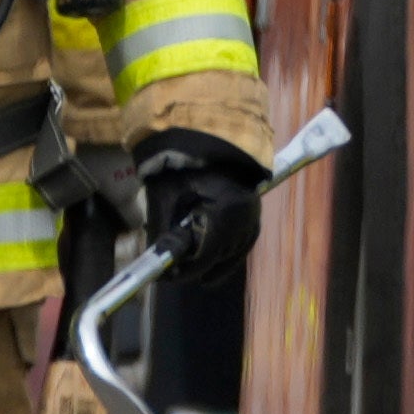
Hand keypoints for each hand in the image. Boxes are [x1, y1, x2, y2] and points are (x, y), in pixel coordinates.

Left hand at [135, 132, 265, 286]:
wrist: (204, 136)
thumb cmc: (182, 162)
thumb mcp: (166, 197)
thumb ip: (164, 232)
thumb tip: (158, 262)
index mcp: (227, 211)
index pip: (207, 254)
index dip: (187, 270)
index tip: (168, 277)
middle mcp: (247, 216)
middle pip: (223, 255)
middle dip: (199, 266)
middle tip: (174, 274)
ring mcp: (254, 214)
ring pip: (236, 251)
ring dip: (215, 262)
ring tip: (193, 272)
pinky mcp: (254, 211)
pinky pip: (243, 240)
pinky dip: (228, 252)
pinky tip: (215, 262)